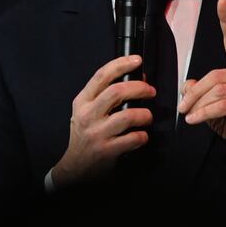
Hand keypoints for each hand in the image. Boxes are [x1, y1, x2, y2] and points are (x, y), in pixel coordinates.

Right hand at [51, 55, 154, 187]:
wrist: (75, 167)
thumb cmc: (85, 135)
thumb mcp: (87, 111)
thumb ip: (106, 96)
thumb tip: (137, 79)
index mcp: (82, 102)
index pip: (101, 76)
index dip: (121, 64)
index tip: (137, 60)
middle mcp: (87, 115)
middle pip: (117, 91)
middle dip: (140, 88)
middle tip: (150, 91)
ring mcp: (97, 133)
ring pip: (128, 115)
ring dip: (145, 115)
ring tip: (147, 117)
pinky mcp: (106, 150)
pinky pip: (133, 138)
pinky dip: (143, 136)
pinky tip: (142, 136)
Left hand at [177, 0, 225, 178]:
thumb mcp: (214, 108)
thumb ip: (201, 93)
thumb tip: (186, 85)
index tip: (221, 2)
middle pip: (214, 74)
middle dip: (194, 92)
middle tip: (182, 107)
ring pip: (217, 89)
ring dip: (198, 105)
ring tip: (190, 116)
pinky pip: (223, 105)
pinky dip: (205, 113)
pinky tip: (195, 120)